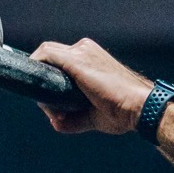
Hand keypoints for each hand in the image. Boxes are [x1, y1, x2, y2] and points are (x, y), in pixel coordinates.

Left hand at [31, 39, 151, 135]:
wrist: (140, 107)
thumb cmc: (124, 112)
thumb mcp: (95, 116)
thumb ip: (74, 118)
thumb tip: (56, 123)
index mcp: (92, 57)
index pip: (62, 58)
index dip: (50, 74)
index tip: (47, 94)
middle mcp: (85, 49)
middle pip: (52, 54)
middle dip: (42, 75)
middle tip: (43, 100)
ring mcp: (81, 52)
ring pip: (47, 54)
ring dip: (39, 74)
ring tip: (42, 101)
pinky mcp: (76, 60)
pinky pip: (46, 57)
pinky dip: (36, 68)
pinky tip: (34, 84)